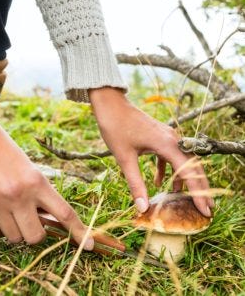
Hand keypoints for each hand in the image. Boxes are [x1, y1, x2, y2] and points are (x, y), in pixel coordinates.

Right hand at [0, 102, 93, 247]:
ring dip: (15, 228)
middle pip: (36, 237)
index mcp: (37, 181)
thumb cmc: (1, 146)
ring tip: (9, 208)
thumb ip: (38, 192)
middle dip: (36, 232)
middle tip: (31, 218)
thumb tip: (45, 216)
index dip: (80, 232)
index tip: (90, 245)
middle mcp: (18, 195)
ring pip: (13, 237)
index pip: (64, 213)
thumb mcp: (27, 166)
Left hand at [90, 87, 213, 216]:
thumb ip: (135, 183)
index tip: (206, 210)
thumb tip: (142, 208)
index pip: (190, 172)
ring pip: (182, 160)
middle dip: (199, 187)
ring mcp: (167, 136)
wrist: (111, 105)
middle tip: (205, 208)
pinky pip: (170, 155)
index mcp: (167, 144)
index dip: (199, 192)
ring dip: (183, 179)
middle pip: (193, 166)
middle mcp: (173, 139)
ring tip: (182, 197)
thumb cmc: (116, 128)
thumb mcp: (124, 158)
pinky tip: (158, 181)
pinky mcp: (160, 136)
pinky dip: (168, 169)